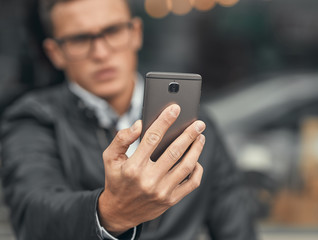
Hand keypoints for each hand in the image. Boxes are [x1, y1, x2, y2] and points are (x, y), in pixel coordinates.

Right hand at [98, 104, 205, 234]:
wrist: (119, 212)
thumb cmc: (117, 179)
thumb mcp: (110, 158)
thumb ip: (121, 138)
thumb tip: (139, 124)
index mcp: (133, 167)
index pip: (152, 138)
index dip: (165, 120)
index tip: (175, 109)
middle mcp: (149, 180)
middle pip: (175, 151)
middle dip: (189, 134)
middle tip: (199, 123)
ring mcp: (162, 191)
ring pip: (186, 166)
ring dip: (196, 149)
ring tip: (201, 137)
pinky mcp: (171, 200)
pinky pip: (191, 183)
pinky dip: (197, 169)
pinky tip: (196, 159)